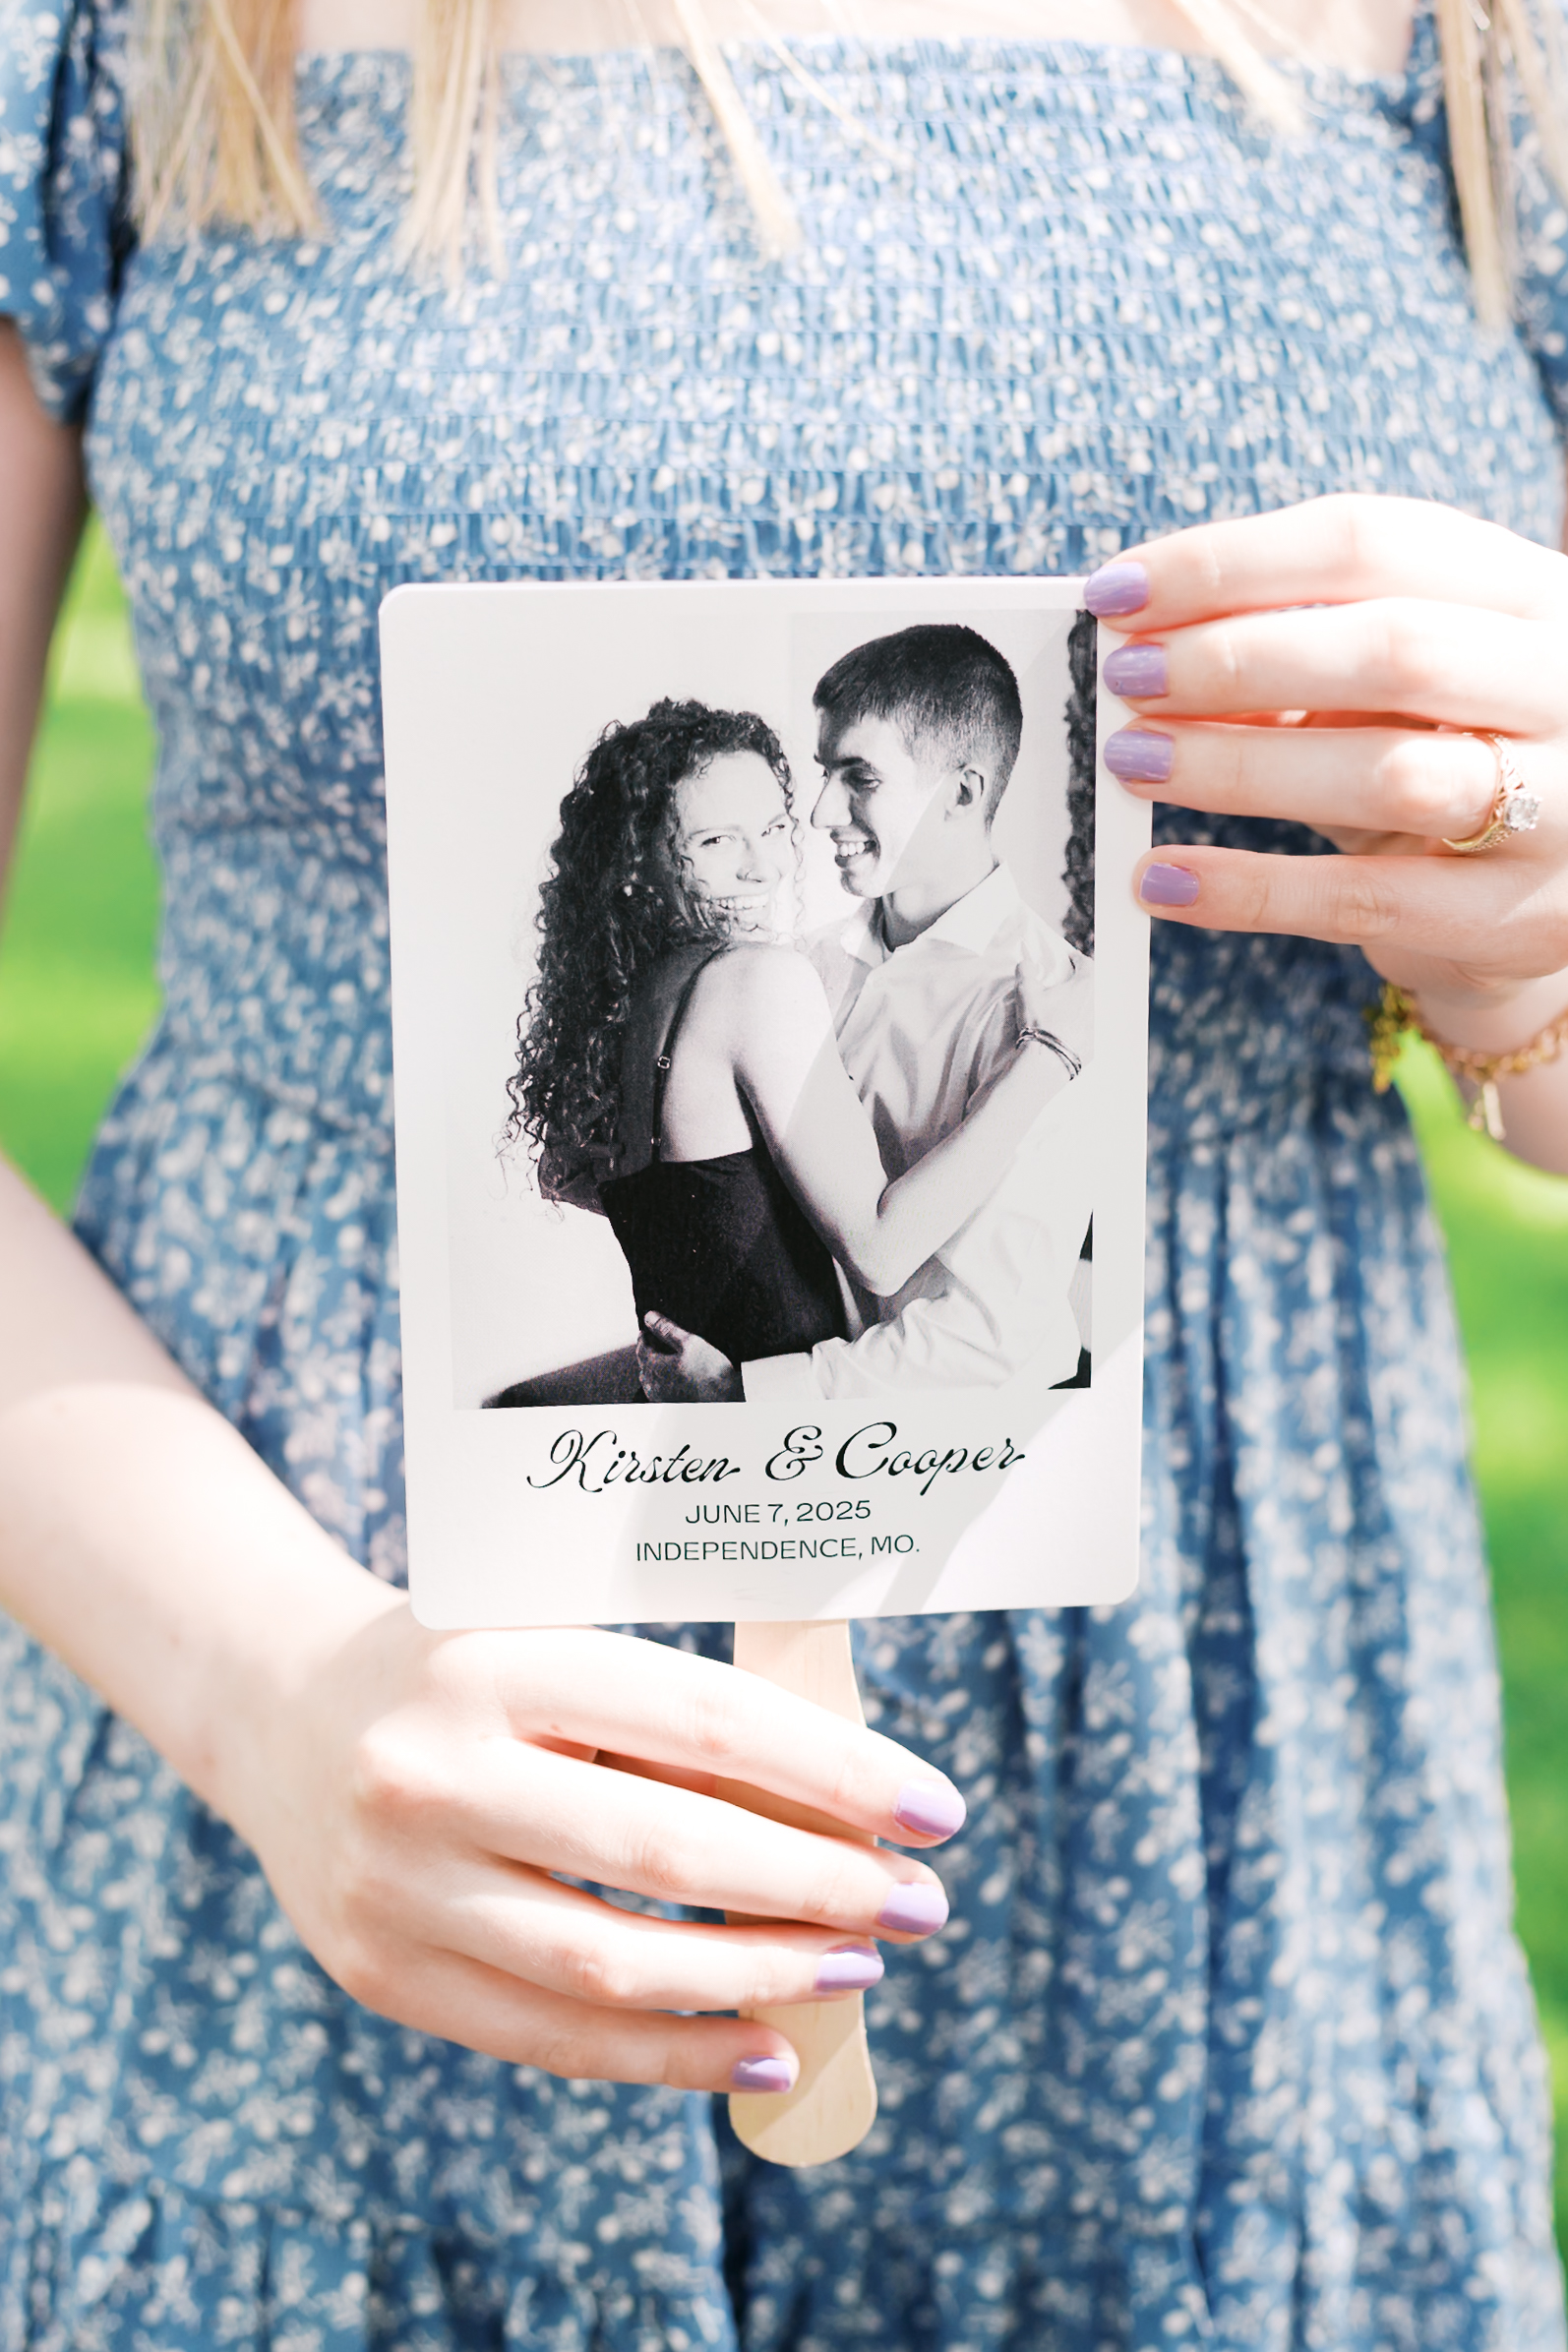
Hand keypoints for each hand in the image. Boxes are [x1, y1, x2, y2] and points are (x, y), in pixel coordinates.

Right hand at [227, 1601, 964, 2094]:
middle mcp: (433, 1772)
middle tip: (917, 1907)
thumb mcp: (556, 1635)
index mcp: (496, 1660)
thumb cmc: (466, 1659)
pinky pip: (551, 2039)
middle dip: (818, 1889)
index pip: (703, 1725)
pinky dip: (671, 2058)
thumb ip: (679, 1703)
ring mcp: (398, 1885)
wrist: (279, 1708)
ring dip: (759, 1980)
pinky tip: (763, 2045)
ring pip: (613, 1965)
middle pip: (667, 1854)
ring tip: (855, 1972)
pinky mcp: (384, 1973)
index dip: (834, 1776)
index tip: (935, 1812)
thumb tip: (851, 1798)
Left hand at [637, 1309, 742, 1401]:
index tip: (645, 1331)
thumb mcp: (690, 1342)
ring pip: (649, 1380)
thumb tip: (650, 1317)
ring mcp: (661, 1398)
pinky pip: (658, 1392)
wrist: (727, 1399)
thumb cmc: (710, 1372)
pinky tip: (670, 1379)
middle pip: (643, 1364)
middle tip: (653, 1343)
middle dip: (646, 1352)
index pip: (641, 1349)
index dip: (643, 1337)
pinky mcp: (670, 1406)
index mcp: (654, 1367)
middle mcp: (654, 1385)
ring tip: (661, 1360)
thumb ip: (667, 1329)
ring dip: (652, 1368)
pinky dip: (660, 1382)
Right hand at [1012, 944, 1087, 1077]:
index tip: (1071, 959)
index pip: (1086, 964)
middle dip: (1085, 980)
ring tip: (1074, 1005)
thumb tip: (1025, 962)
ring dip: (1088, 1003)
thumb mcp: (1026, 993)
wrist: (1048, 1060)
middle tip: (1074, 981)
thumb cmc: (1039, 1023)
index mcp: (1084, 986)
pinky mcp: (1097, 1042)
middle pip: (1095, 985)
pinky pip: (1094, 1028)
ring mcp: (1099, 1023)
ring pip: (1097, 1007)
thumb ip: (1025, 972)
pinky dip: (1087, 1024)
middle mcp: (1097, 1002)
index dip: (1077, 959)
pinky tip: (1076, 1028)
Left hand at [1090, 494, 1567, 1020]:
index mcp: (1530, 593)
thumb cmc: (1449, 758)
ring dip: (1239, 765)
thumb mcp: (1395, 688)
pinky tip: (1165, 880)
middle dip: (1236, 659)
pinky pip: (1363, 899)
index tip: (1118, 592)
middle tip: (1126, 680)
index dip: (1232, 562)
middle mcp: (1563, 685)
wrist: (1555, 897)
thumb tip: (1146, 647)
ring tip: (1134, 762)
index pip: (1374, 542)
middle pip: (1391, 647)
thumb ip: (1298, 659)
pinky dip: (1251, 889)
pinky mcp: (1512, 918)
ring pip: (1388, 773)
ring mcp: (1557, 806)